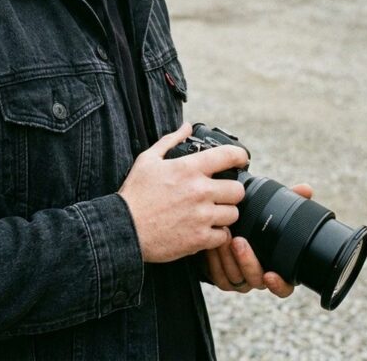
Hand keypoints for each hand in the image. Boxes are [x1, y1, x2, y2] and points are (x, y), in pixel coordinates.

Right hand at [118, 123, 248, 262]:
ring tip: (212, 212)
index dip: (240, 156)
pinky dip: (217, 234)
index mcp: (189, 168)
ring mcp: (201, 216)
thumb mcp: (148, 159)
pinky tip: (205, 228)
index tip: (241, 160)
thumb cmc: (136, 194)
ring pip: (233, 214)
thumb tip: (186, 127)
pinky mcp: (200, 239)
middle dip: (231, 190)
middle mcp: (200, 191)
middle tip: (222, 192)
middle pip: (238, 190)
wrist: (125, 228)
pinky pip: (223, 236)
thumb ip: (170, 141)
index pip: (228, 156)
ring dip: (225, 212)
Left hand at [205, 183, 313, 297]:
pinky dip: (214, 260)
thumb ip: (288, 202)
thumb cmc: (254, 222)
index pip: (284, 286)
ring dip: (227, 257)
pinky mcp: (221, 277)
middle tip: (238, 240)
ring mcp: (239, 279)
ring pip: (234, 277)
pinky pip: (217, 276)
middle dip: (246, 261)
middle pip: (256, 280)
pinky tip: (211, 244)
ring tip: (223, 235)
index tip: (270, 274)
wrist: (224, 229)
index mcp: (275, 266)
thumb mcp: (269, 212)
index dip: (279, 285)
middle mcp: (258, 276)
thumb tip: (306, 189)